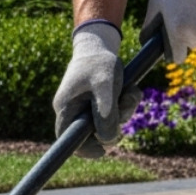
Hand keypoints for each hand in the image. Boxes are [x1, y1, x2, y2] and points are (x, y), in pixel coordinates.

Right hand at [52, 22, 137, 158]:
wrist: (100, 43)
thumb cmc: (99, 61)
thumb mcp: (105, 85)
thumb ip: (106, 113)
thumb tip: (107, 139)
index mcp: (65, 108)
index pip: (68, 139)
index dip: (84, 149)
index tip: (103, 151)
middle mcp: (72, 111)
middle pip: (91, 134)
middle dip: (113, 124)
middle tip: (126, 106)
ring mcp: (84, 108)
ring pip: (106, 124)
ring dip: (124, 112)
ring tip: (130, 92)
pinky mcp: (96, 103)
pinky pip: (112, 114)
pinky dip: (125, 105)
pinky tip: (130, 90)